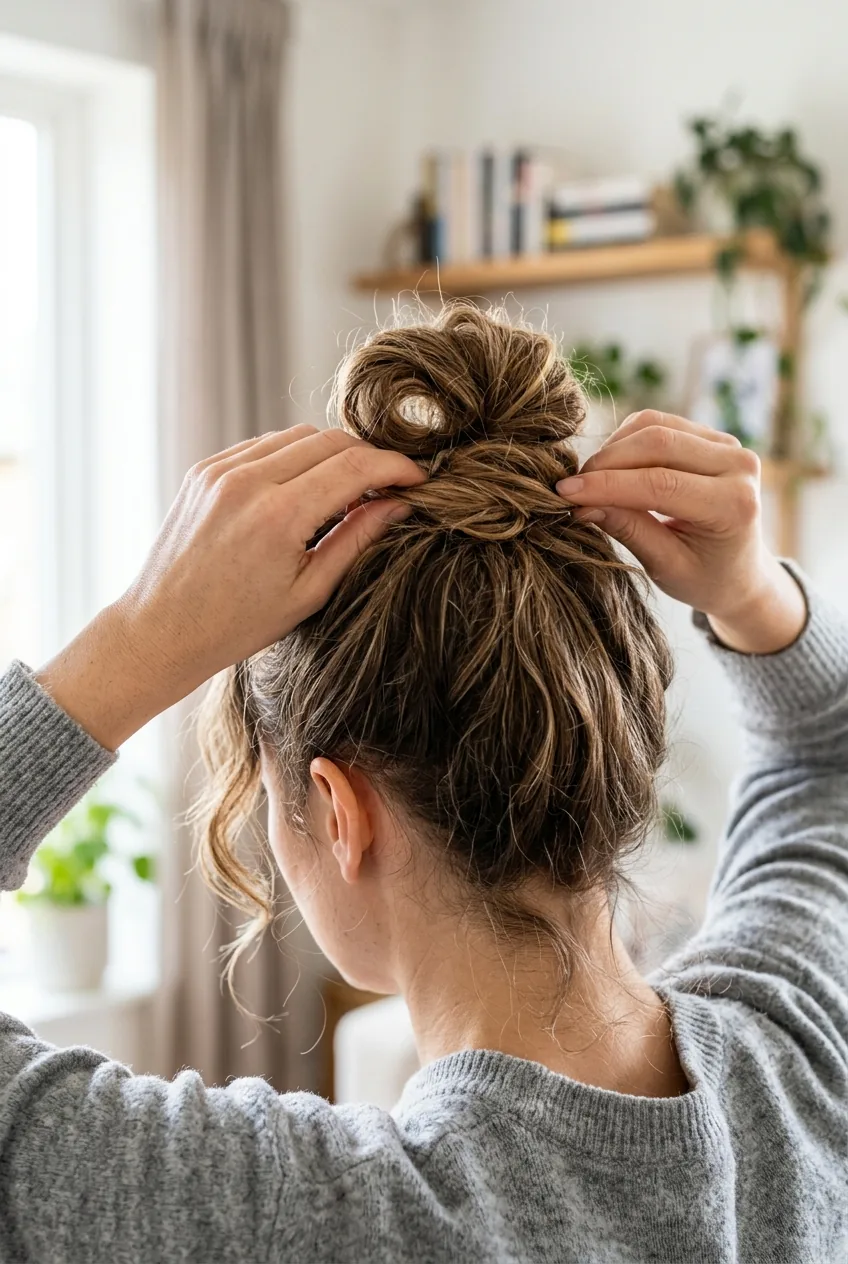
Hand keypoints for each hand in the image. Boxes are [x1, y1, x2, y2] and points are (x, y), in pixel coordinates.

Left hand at [37, 426, 423, 748]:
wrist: (161, 630)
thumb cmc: (236, 625)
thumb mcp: (309, 591)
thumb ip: (357, 540)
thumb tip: (399, 504)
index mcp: (279, 515)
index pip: (356, 466)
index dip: (396, 467)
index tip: (419, 479)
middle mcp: (248, 481)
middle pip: (332, 440)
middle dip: (368, 457)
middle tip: (388, 488)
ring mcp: (221, 470)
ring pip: (298, 435)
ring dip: (331, 455)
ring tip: (344, 495)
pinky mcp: (204, 470)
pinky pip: (264, 445)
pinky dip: (292, 458)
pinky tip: (301, 492)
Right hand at [555, 410, 806, 654]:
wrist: (740, 571)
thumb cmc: (704, 578)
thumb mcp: (665, 567)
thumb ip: (628, 530)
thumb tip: (582, 503)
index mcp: (733, 506)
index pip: (659, 484)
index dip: (607, 485)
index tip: (565, 492)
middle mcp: (739, 467)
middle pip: (658, 443)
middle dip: (606, 462)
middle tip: (572, 487)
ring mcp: (728, 445)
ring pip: (655, 425)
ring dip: (613, 449)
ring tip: (591, 480)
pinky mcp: (713, 436)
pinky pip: (660, 423)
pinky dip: (626, 440)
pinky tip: (612, 467)